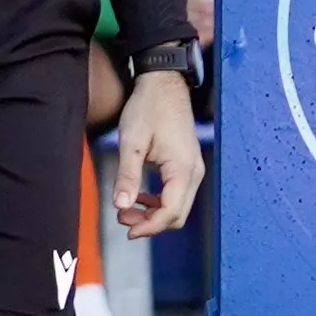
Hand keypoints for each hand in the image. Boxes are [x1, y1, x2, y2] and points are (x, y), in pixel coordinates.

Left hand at [109, 70, 205, 239]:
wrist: (163, 83)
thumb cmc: (148, 108)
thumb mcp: (131, 142)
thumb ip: (127, 176)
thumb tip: (121, 206)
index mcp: (183, 169)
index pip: (171, 212)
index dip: (149, 227)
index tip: (127, 232)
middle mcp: (194, 172)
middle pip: (177, 214)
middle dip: (150, 224)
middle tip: (123, 220)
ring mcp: (193, 168)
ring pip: (178, 206)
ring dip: (154, 214)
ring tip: (126, 210)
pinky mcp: (187, 165)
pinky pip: (177, 193)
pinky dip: (159, 201)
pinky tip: (140, 197)